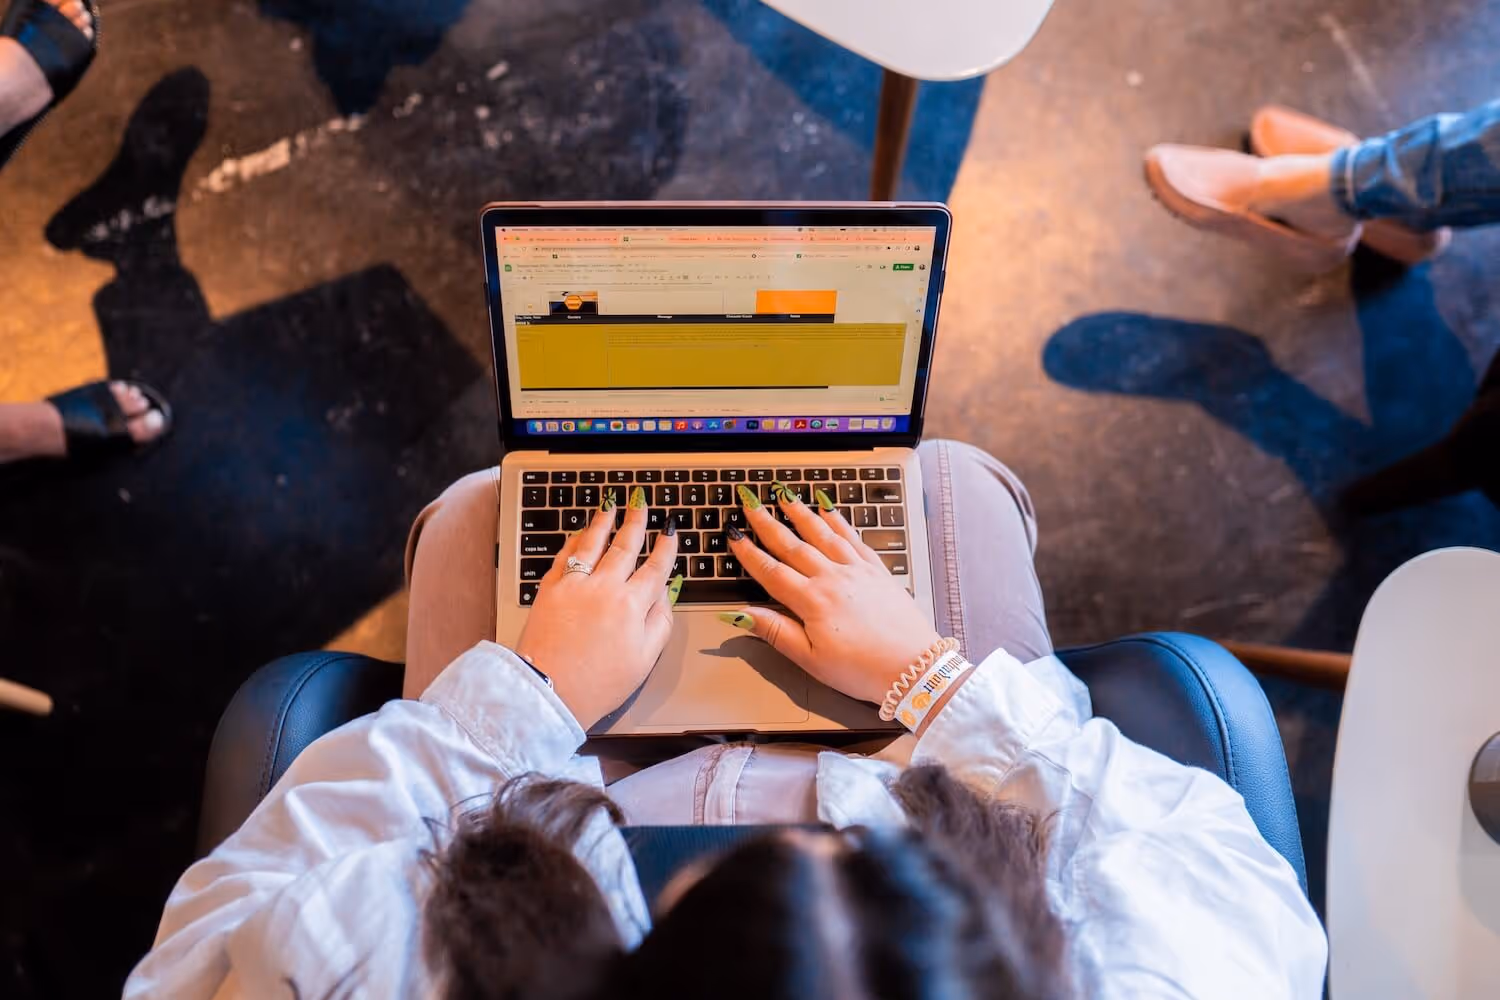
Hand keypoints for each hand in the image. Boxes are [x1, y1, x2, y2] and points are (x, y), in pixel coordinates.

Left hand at [514, 488, 681, 728]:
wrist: (549, 690)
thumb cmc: (597, 684)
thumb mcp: (644, 660)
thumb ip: (660, 623)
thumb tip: (664, 596)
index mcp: (632, 605)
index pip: (655, 568)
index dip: (665, 548)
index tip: (670, 532)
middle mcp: (604, 587)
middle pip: (625, 547)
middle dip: (636, 523)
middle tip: (641, 505)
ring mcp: (574, 585)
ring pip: (593, 544)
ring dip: (604, 523)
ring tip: (611, 507)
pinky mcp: (550, 589)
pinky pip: (564, 555)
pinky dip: (574, 540)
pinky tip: (579, 533)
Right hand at [724, 483, 939, 704]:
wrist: (915, 667)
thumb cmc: (864, 670)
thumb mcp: (811, 660)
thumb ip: (776, 632)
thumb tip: (741, 616)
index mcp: (812, 602)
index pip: (771, 572)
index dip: (749, 553)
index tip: (734, 536)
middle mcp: (833, 578)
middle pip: (793, 545)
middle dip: (768, 523)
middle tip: (751, 502)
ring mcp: (857, 571)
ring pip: (822, 534)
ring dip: (801, 513)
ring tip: (785, 496)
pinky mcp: (878, 571)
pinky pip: (853, 538)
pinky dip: (839, 521)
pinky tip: (830, 510)